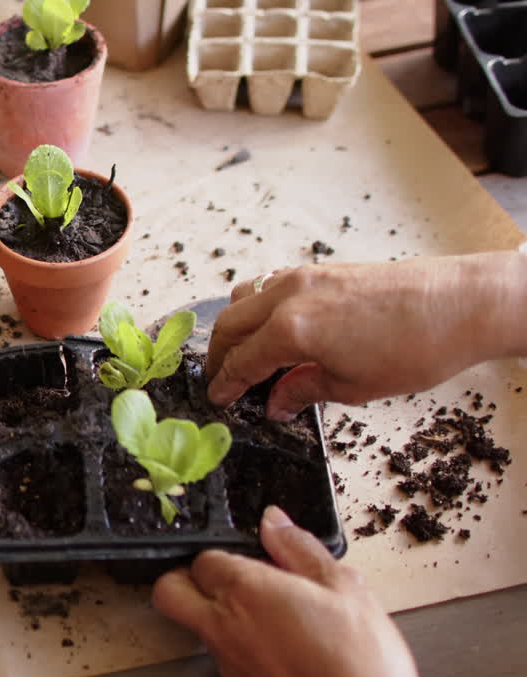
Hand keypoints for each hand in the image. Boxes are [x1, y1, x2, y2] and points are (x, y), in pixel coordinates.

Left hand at [153, 507, 425, 676]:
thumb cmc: (360, 662)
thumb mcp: (343, 587)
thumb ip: (299, 548)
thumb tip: (274, 521)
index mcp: (245, 590)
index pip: (204, 557)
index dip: (229, 552)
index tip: (259, 556)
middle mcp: (224, 625)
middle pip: (170, 591)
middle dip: (188, 579)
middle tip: (230, 577)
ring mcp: (227, 660)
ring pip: (195, 623)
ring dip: (217, 611)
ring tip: (270, 611)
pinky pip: (222, 653)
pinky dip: (238, 641)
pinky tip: (281, 641)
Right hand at [205, 252, 526, 419]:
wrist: (462, 304)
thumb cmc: (416, 347)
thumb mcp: (354, 385)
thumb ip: (304, 390)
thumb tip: (277, 402)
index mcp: (290, 330)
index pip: (241, 360)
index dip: (226, 384)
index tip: (218, 399)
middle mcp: (288, 296)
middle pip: (230, 324)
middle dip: (220, 355)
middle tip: (222, 379)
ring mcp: (304, 277)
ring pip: (245, 297)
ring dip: (236, 326)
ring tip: (243, 351)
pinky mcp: (322, 270)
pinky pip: (271, 285)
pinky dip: (259, 306)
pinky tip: (274, 325)